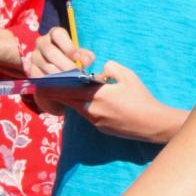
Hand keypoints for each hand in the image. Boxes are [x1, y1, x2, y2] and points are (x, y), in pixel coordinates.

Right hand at [28, 27, 94, 77]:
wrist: (61, 70)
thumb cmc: (73, 58)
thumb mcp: (81, 54)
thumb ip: (86, 56)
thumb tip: (86, 61)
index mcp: (55, 34)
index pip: (58, 34)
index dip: (69, 47)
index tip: (78, 59)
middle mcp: (42, 42)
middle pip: (50, 51)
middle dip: (66, 64)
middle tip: (77, 74)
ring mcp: (35, 56)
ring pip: (46, 66)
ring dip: (60, 75)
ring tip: (72, 81)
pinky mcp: (31, 70)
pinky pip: (39, 76)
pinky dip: (51, 82)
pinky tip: (61, 86)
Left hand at [44, 61, 184, 142]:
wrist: (152, 124)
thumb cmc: (141, 98)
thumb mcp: (128, 76)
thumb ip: (111, 68)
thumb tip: (100, 70)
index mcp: (97, 94)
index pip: (68, 88)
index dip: (54, 84)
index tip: (43, 80)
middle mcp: (92, 109)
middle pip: (67, 100)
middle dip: (56, 93)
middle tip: (45, 86)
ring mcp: (95, 121)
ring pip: (77, 108)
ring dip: (71, 100)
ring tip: (65, 91)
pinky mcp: (100, 128)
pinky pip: (87, 115)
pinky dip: (84, 107)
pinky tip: (88, 102)